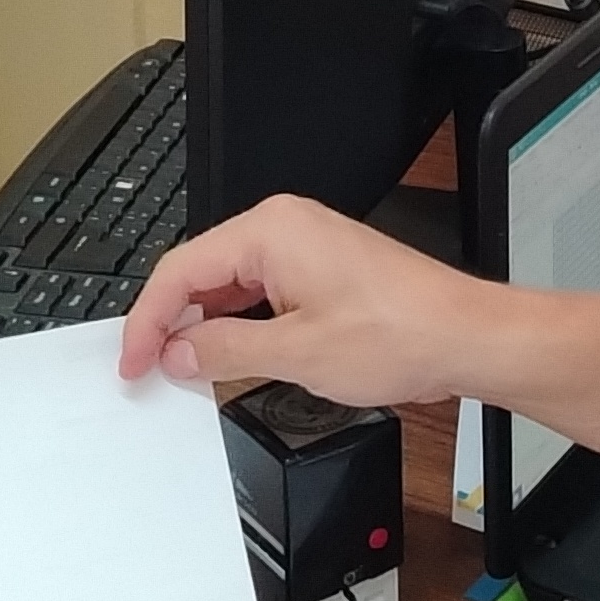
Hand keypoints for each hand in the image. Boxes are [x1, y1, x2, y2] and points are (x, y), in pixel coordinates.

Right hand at [114, 195, 489, 407]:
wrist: (466, 336)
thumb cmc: (403, 331)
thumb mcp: (296, 353)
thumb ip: (226, 352)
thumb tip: (181, 353)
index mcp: (271, 231)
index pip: (181, 270)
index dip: (148, 320)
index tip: (133, 360)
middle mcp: (287, 228)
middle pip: (202, 273)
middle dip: (174, 323)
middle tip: (151, 370)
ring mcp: (307, 248)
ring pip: (231, 286)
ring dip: (208, 328)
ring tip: (189, 372)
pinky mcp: (323, 270)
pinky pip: (262, 292)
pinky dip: (242, 325)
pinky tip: (234, 359)